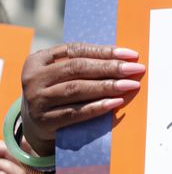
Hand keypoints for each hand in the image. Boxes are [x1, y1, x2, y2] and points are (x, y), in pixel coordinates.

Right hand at [21, 43, 144, 156]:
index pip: (76, 50)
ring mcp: (37, 100)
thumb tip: (126, 58)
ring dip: (107, 86)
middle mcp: (34, 78)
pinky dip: (97, 107)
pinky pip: (75, 112)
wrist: (37, 123)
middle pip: (77, 68)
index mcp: (38, 60)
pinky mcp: (44, 120)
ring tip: (130, 85)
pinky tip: (116, 102)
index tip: (131, 55)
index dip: (105, 51)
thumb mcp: (62, 73)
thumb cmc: (59, 90)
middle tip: (135, 69)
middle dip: (110, 67)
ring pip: (76, 89)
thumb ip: (86, 63)